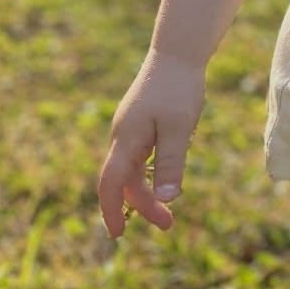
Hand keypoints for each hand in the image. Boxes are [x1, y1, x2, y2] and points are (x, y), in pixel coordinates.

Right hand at [97, 50, 206, 238]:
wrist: (177, 52)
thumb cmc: (178, 88)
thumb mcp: (178, 129)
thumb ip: (170, 162)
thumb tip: (167, 199)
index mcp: (126, 140)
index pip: (111, 184)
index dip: (111, 211)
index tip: (118, 235)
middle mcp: (123, 136)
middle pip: (124, 181)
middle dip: (141, 206)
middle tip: (168, 224)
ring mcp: (131, 128)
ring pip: (133, 170)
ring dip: (149, 192)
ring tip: (171, 209)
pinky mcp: (142, 122)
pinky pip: (141, 156)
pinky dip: (151, 173)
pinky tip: (168, 177)